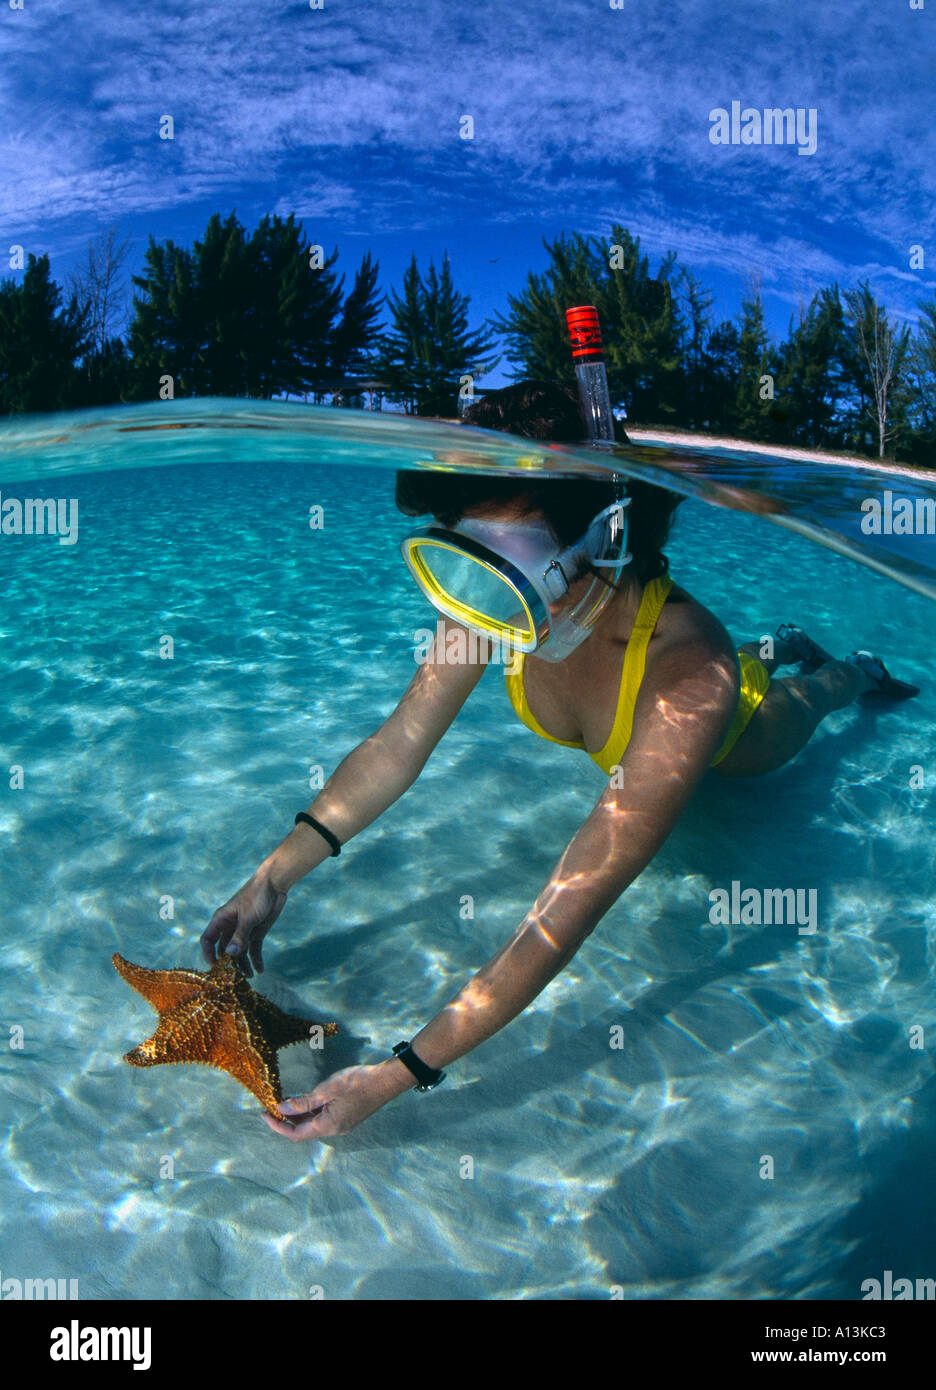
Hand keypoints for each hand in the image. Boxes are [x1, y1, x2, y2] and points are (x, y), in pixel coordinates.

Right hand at [200, 871, 286, 976]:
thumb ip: (240, 936)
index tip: (215, 967)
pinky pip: (254, 949)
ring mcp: (243, 931)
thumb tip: (230, 954)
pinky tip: (260, 970)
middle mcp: (230, 927)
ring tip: (249, 977)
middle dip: (229, 964)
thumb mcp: (247, 917)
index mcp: (221, 920)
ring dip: (243, 965)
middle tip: (234, 978)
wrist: (275, 885)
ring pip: (239, 952)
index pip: (208, 939)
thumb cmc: (256, 896)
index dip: (208, 953)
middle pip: (225, 950)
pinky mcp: (256, 933)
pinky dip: (256, 959)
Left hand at [262, 1065, 402, 1140]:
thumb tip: (282, 1109)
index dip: (277, 1126)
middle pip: (304, 1131)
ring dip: (299, 1115)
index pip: (296, 1134)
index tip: (263, 1114)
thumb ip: (304, 1101)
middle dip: (286, 1120)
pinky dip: (311, 1112)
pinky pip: (323, 1119)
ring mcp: (342, 1125)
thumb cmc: (357, 1082)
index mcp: (328, 1126)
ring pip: (314, 1125)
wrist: (387, 1081)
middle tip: (272, 1105)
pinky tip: (305, 1099)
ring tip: (286, 1100)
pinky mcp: (348, 1117)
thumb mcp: (327, 1089)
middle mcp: (334, 1130)